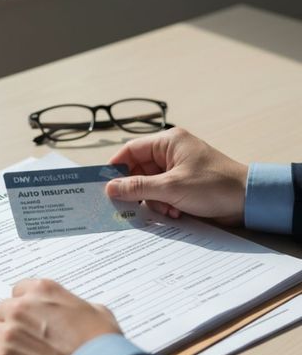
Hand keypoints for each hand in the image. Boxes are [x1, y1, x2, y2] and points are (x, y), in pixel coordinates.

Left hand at [0, 279, 120, 354]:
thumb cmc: (101, 345)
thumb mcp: (96, 311)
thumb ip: (74, 305)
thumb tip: (72, 312)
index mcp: (42, 291)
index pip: (19, 291)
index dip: (25, 306)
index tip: (31, 318)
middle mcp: (21, 307)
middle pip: (2, 311)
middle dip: (12, 324)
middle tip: (27, 341)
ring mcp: (9, 333)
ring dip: (4, 344)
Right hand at [106, 127, 247, 224]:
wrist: (249, 201)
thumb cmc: (214, 186)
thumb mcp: (171, 187)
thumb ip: (138, 187)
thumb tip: (110, 188)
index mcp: (168, 142)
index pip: (130, 150)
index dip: (116, 167)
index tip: (105, 185)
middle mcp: (170, 153)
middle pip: (138, 170)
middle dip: (138, 190)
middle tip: (130, 205)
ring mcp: (176, 170)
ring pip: (148, 186)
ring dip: (153, 201)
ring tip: (167, 209)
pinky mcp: (182, 185)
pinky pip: (161, 194)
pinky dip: (164, 205)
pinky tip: (175, 212)